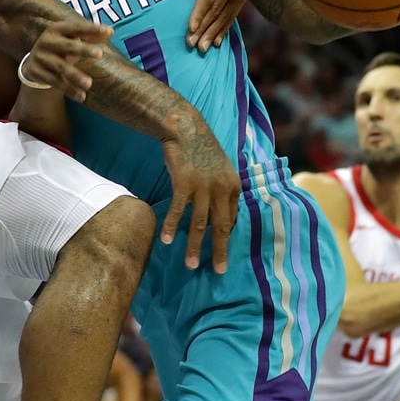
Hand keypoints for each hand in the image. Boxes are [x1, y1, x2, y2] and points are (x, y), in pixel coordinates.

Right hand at [21, 22, 113, 99]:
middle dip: (83, 50)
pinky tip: (81, 96)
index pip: (77, 27)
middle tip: (100, 54)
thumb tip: (110, 32)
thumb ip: (90, 36)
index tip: (109, 32)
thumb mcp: (72, 40)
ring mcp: (40, 56)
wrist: (33, 63)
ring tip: (89, 84)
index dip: (92, 29)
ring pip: (60, 67)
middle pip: (67, 46)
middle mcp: (47, 41)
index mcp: (57, 29)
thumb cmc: (60, 49)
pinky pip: (54, 81)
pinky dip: (68, 89)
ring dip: (75, 75)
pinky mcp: (35, 71)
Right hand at [160, 114, 240, 271]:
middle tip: (218, 271)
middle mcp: (221, 189)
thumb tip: (223, 216)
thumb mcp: (221, 171)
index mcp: (233, 187)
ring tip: (189, 265)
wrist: (186, 128)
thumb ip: (224, 192)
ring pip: (199, 224)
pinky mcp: (184, 183)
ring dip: (194, 246)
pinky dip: (171, 226)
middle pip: (220, 227)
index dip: (226, 239)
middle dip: (219, 252)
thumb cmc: (202, 151)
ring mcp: (203, 186)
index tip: (222, 255)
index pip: (231, 219)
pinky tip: (166, 240)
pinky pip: (178, 210)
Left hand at [181, 0, 246, 52]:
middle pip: (216, 10)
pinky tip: (217, 42)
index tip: (190, 30)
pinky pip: (233, 14)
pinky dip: (224, 28)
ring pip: (225, 15)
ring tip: (202, 48)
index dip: (199, 14)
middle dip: (204, 29)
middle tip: (193, 45)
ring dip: (213, 33)